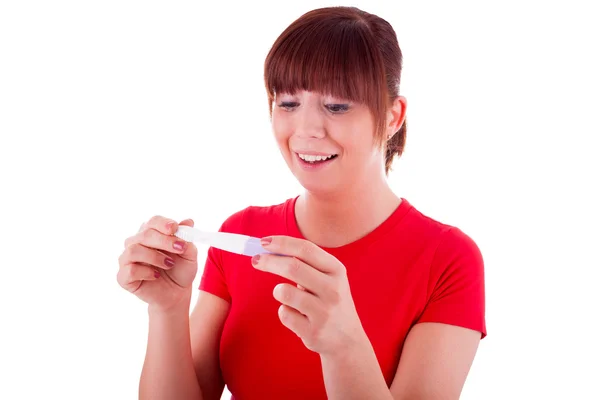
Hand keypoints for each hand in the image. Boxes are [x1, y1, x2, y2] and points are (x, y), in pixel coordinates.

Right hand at [117, 216, 197, 310]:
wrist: (176, 293)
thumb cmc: (180, 270)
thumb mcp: (189, 254)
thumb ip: (187, 238)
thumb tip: (189, 221)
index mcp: (151, 233)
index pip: (153, 222)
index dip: (164, 224)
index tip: (175, 228)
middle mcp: (136, 243)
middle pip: (145, 234)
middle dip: (164, 241)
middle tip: (180, 248)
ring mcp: (127, 259)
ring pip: (134, 250)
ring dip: (155, 257)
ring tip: (169, 264)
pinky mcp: (123, 276)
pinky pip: (130, 270)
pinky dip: (145, 272)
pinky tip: (156, 276)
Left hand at [251, 236, 367, 355]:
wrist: (348, 341)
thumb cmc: (330, 302)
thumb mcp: (328, 279)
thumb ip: (305, 264)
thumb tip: (269, 250)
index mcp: (337, 271)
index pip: (306, 249)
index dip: (282, 243)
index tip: (263, 242)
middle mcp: (333, 290)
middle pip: (292, 267)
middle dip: (269, 261)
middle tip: (256, 260)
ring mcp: (324, 312)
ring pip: (284, 292)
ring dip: (278, 291)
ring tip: (287, 296)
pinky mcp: (313, 332)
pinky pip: (284, 314)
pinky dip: (285, 312)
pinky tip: (297, 317)